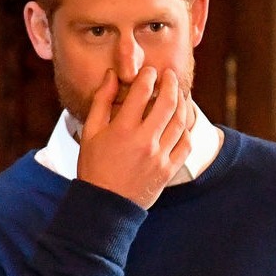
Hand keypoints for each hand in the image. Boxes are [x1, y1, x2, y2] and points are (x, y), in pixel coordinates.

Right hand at [77, 68, 193, 208]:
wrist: (106, 204)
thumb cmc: (94, 166)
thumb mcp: (91, 132)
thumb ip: (102, 101)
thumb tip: (112, 75)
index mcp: (123, 129)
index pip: (142, 92)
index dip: (148, 76)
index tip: (149, 71)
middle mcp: (145, 141)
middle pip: (167, 102)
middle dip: (170, 83)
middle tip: (170, 75)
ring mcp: (160, 156)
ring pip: (180, 121)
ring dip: (182, 103)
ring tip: (178, 94)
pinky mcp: (169, 170)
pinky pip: (185, 144)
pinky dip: (185, 130)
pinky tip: (181, 123)